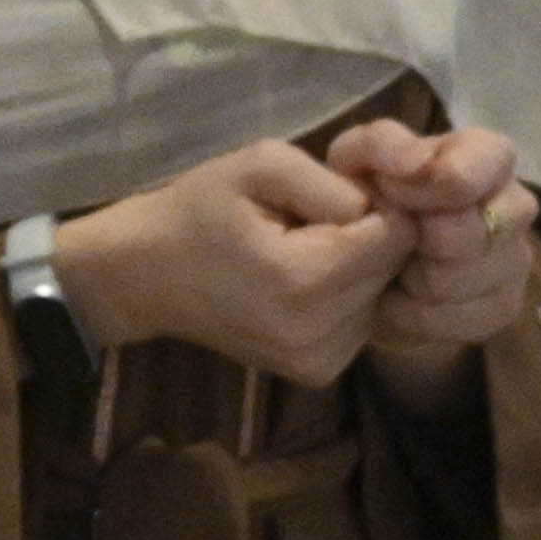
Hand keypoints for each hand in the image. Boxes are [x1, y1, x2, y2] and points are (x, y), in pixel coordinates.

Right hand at [54, 141, 413, 394]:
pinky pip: (362, 321)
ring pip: (382, 296)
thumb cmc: (197, 211)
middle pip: (393, 268)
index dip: (377, 202)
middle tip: (311, 218)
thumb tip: (380, 209)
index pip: (397, 234)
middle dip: (368, 235)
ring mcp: (319, 363)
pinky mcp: (318, 374)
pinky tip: (303, 280)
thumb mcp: (259, 165)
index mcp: (306, 280)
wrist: (143, 276)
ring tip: (303, 248)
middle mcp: (320, 334)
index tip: (334, 191)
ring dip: (358, 267)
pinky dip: (345, 296)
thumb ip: (331, 182)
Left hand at [324, 119, 540, 402]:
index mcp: (487, 156)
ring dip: (411, 278)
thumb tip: (419, 164)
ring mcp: (517, 259)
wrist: (368, 261)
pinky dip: (416, 314)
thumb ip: (384, 145)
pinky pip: (457, 320)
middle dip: (416, 240)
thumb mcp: (357, 158)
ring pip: (456, 281)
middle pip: (469, 234)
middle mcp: (516, 205)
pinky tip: (403, 297)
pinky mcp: (506, 306)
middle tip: (393, 236)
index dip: (429, 186)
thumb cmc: (369, 195)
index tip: (390, 191)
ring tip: (396, 265)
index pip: (478, 168)